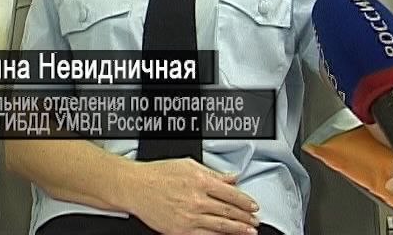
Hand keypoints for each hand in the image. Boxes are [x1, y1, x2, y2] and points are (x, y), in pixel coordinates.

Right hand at [129, 158, 259, 234]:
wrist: (137, 187)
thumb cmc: (159, 174)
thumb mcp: (189, 165)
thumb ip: (213, 172)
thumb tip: (231, 178)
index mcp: (201, 180)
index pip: (231, 193)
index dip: (245, 201)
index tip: (254, 206)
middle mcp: (197, 199)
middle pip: (228, 210)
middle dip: (245, 217)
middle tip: (255, 220)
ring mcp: (189, 216)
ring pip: (220, 225)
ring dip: (238, 229)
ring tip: (249, 231)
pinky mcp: (181, 230)